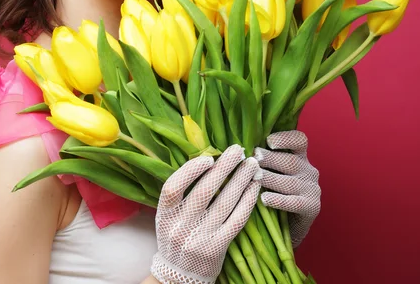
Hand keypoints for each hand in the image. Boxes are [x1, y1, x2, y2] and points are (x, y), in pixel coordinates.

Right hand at [151, 145, 259, 283]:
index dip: (191, 170)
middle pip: (204, 191)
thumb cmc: (175, 237)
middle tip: (238, 150)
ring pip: (224, 203)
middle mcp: (180, 227)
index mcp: (165, 214)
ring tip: (251, 164)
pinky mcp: (218, 248)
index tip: (209, 157)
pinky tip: (254, 187)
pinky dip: (247, 201)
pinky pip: (237, 220)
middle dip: (224, 167)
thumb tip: (207, 160)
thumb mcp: (168, 216)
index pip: (173, 187)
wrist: (179, 277)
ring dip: (240, 180)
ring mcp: (200, 239)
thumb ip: (181, 193)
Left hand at [255, 130, 320, 247]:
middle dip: (270, 159)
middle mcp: (308, 170)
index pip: (299, 140)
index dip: (285, 138)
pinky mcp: (312, 207)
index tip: (268, 140)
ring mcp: (312, 188)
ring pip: (290, 181)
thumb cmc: (273, 191)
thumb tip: (238, 148)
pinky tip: (264, 199)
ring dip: (271, 178)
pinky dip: (279, 200)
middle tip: (253, 158)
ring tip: (254, 177)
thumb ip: (262, 159)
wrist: (288, 227)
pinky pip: (294, 202)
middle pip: (290, 160)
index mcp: (300, 157)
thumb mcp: (272, 171)